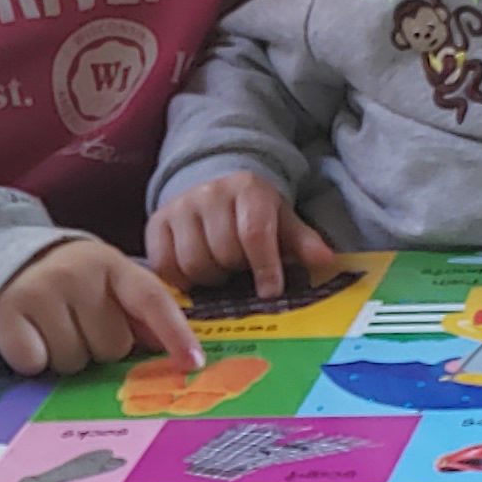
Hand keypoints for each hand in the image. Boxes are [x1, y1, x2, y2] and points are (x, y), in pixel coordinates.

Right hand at [0, 237, 203, 378]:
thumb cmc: (65, 282)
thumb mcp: (104, 282)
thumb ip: (137, 311)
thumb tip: (171, 350)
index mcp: (111, 264)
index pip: (151, 300)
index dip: (175, 334)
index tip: (193, 364)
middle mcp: (77, 272)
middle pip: (112, 346)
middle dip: (99, 346)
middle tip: (77, 325)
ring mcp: (40, 290)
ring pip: (74, 360)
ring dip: (65, 354)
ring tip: (50, 327)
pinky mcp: (7, 312)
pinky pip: (35, 363)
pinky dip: (32, 359)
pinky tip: (27, 335)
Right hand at [146, 177, 335, 302]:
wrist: (214, 189)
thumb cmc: (254, 214)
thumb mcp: (282, 222)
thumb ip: (302, 242)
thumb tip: (326, 261)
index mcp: (248, 189)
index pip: (254, 233)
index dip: (264, 267)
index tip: (270, 292)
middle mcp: (210, 193)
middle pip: (223, 251)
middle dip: (236, 270)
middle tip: (241, 272)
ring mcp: (179, 207)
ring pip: (192, 262)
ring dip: (210, 277)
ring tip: (220, 271)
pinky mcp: (156, 222)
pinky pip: (164, 265)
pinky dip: (180, 280)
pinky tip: (194, 277)